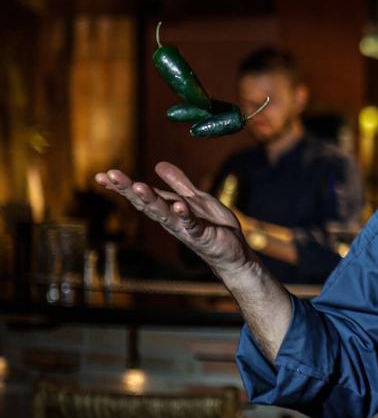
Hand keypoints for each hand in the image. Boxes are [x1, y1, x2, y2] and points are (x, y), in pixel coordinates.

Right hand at [95, 161, 252, 274]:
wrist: (235, 252)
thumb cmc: (214, 226)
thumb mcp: (196, 198)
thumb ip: (179, 184)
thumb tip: (159, 165)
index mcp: (168, 209)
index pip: (142, 196)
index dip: (123, 186)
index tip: (102, 175)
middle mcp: (171, 220)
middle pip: (147, 203)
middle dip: (128, 189)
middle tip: (110, 175)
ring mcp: (185, 228)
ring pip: (164, 213)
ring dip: (151, 200)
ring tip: (138, 187)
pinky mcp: (203, 235)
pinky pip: (192, 224)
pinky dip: (185, 216)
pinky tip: (178, 206)